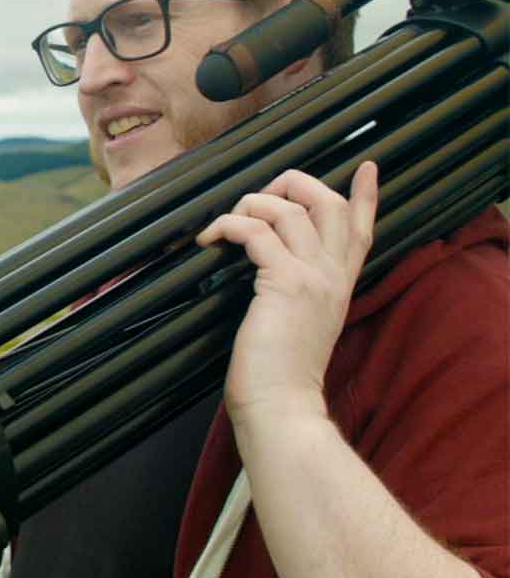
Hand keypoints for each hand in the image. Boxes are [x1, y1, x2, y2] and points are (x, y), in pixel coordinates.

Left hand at [196, 163, 377, 433]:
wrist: (282, 410)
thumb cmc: (279, 375)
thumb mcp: (300, 326)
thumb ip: (297, 294)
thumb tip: (267, 265)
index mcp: (338, 286)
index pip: (362, 230)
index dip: (366, 196)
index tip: (367, 168)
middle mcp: (332, 275)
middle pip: (328, 203)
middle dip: (293, 184)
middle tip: (261, 197)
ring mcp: (313, 277)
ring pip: (290, 208)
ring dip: (251, 203)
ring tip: (226, 224)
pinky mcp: (285, 283)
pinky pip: (255, 231)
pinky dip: (229, 225)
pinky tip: (210, 238)